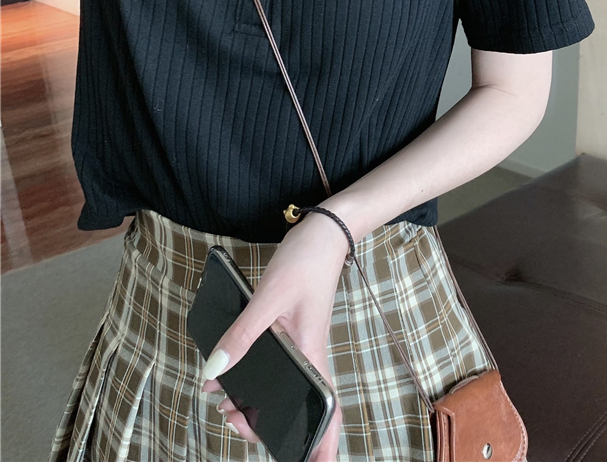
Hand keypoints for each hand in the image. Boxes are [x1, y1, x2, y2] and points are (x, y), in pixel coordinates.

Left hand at [200, 211, 350, 461]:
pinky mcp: (294, 330)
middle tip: (233, 421)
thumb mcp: (268, 299)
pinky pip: (280, 366)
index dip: (325, 446)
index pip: (327, 411)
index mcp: (311, 354)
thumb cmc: (305, 263)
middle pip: (300, 406)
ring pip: (287, 387)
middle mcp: (310, 354)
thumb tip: (213, 375)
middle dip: (269, 425)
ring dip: (260, 402)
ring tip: (227, 404)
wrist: (324, 233)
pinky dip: (260, 377)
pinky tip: (237, 375)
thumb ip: (241, 337)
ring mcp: (303, 343)